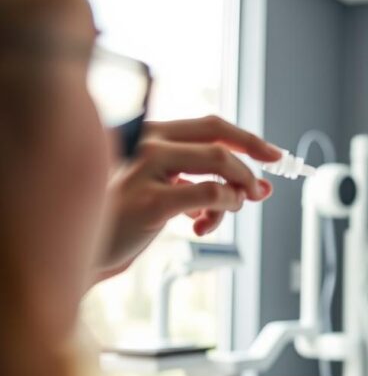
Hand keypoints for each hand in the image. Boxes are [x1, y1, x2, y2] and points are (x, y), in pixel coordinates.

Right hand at [94, 115, 281, 280]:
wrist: (87, 250)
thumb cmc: (128, 220)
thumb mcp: (168, 192)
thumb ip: (204, 182)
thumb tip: (259, 187)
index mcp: (152, 136)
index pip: (211, 125)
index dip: (248, 139)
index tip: (273, 156)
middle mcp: (148, 142)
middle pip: (219, 140)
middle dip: (250, 164)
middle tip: (262, 190)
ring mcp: (146, 168)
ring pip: (220, 163)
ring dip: (237, 191)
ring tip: (226, 212)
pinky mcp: (149, 199)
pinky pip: (210, 194)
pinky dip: (222, 207)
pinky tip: (203, 225)